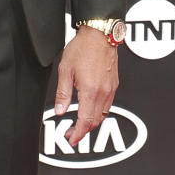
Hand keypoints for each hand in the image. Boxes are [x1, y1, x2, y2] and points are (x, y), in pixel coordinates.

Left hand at [54, 25, 118, 148]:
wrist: (100, 33)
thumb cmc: (83, 48)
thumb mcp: (65, 71)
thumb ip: (63, 93)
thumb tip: (60, 111)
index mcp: (90, 91)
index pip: (85, 121)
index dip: (77, 134)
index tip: (71, 140)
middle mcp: (103, 92)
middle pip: (95, 121)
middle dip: (83, 131)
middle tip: (70, 134)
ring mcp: (111, 89)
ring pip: (102, 115)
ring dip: (91, 123)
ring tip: (79, 124)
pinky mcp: (114, 84)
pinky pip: (107, 105)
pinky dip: (98, 113)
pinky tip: (90, 110)